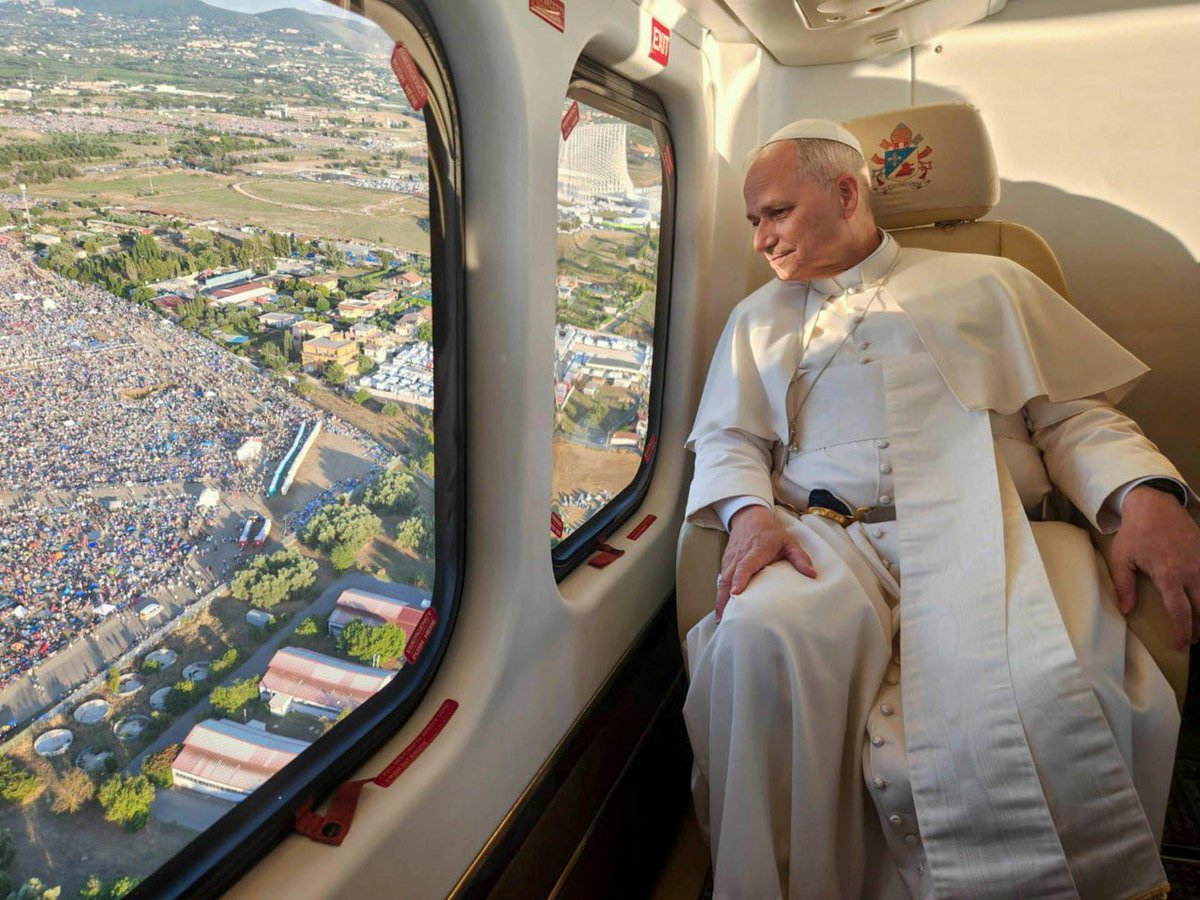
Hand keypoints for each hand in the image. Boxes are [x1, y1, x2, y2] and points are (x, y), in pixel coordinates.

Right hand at [716, 505, 815, 622]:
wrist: (750, 517)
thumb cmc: (770, 532)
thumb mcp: (788, 541)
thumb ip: (799, 557)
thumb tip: (812, 574)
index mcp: (756, 551)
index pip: (745, 566)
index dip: (740, 579)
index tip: (736, 593)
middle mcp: (740, 556)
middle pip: (728, 577)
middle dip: (724, 598)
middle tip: (725, 618)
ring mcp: (731, 559)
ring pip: (722, 580)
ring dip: (720, 599)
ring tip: (721, 619)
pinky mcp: (726, 562)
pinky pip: (721, 579)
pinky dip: (720, 593)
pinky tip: (722, 608)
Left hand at [1111, 485, 1199, 649]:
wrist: (1155, 505)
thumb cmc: (1135, 533)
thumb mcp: (1122, 558)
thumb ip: (1124, 585)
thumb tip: (1126, 610)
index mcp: (1168, 574)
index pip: (1180, 611)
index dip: (1182, 631)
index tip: (1180, 645)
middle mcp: (1191, 571)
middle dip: (1199, 628)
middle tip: (1192, 640)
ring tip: (1199, 626)